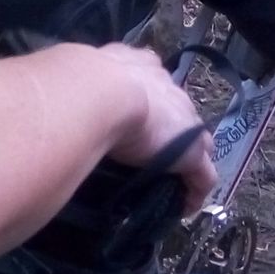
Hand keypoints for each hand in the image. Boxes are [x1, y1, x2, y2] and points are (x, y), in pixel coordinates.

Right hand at [98, 42, 215, 211]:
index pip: (158, 85)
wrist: (102, 93)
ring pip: (198, 143)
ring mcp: (187, 121)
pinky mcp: (193, 152)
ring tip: (173, 180)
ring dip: (188, 159)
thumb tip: (71, 98)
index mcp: (144, 67)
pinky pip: (203, 176)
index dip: (154, 103)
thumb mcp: (84, 75)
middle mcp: (171, 88)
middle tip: (155, 153)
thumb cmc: (86, 83)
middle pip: (182, 112)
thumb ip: (87, 85)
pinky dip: (195, 191)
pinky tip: (184, 206)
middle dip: (175, 130)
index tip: (144, 119)